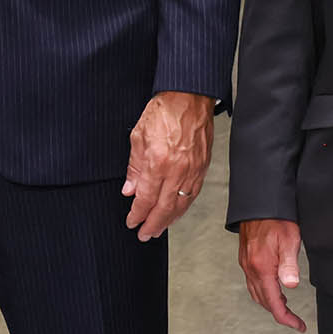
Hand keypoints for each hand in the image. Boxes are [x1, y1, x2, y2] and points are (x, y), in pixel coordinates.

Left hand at [122, 90, 213, 240]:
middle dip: (153, 224)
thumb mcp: (138, 137)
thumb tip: (129, 190)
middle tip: (144, 235)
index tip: (131, 222)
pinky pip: (192, 194)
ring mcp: (192, 170)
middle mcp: (177, 170)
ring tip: (158, 228)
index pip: (145, 198)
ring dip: (169, 220)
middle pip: (164, 208)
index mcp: (158, 163)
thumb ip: (134, 167)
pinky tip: (176, 211)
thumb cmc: (163, 112)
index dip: (137, 214)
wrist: (189, 98)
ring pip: (181, 204)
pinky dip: (183, 207)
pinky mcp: (203, 168)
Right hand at [239, 218, 308, 332]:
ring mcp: (246, 264)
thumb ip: (289, 264)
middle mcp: (251, 268)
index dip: (287, 318)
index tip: (299, 326)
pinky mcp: (246, 259)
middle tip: (295, 321)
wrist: (258, 205)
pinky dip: (264, 292)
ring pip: (256, 293)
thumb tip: (291, 285)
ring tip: (286, 307)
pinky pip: (253, 283)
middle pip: (263, 301)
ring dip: (271, 304)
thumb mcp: (289, 241)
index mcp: (262, 268)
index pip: (273, 303)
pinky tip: (274, 288)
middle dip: (280, 314)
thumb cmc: (276, 220)